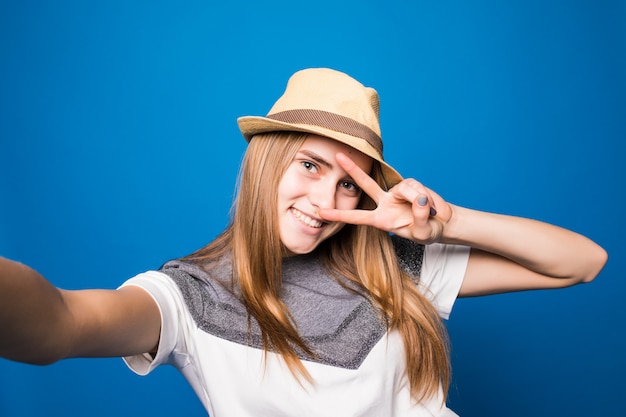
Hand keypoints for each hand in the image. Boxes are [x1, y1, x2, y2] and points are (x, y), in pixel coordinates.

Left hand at [318, 153, 452, 243]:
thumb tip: (419, 200)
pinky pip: (416, 187)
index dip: (340, 215)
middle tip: (338, 156)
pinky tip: (430, 204)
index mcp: (381, 220)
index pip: (357, 217)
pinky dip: (425, 196)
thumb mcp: (423, 232)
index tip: (321, 212)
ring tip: (429, 211)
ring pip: (404, 188)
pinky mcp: (410, 185)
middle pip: (366, 184)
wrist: (441, 222)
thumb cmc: (427, 230)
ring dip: (418, 199)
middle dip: (353, 170)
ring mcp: (397, 193)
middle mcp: (385, 203)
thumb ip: (420, 218)